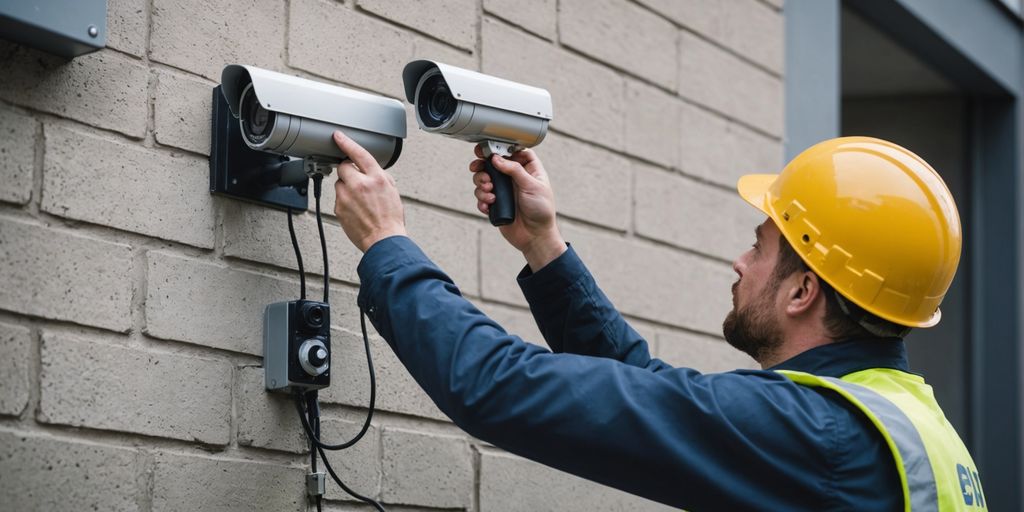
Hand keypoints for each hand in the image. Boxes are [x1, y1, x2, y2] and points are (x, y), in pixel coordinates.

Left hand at [332, 131, 406, 251]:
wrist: (384, 240)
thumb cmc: (391, 218)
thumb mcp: (392, 191)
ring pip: (340, 184)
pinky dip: (345, 202)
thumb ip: (379, 176)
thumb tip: (369, 169)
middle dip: (348, 172)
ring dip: (347, 188)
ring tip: (360, 202)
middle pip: (343, 168)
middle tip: (357, 182)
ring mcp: (347, 197)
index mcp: (377, 178)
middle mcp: (360, 185)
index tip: (338, 136)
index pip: (359, 154)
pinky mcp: (339, 208)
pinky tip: (357, 211)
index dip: (347, 143)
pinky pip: (339, 199)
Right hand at [470, 146, 565, 270]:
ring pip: (484, 180)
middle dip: (483, 166)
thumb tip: (497, 158)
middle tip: (477, 168)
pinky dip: (481, 200)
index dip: (502, 148)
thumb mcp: (532, 186)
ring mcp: (503, 191)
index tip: (490, 149)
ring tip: (489, 192)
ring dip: (481, 184)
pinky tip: (488, 205)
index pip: (514, 152)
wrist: (535, 236)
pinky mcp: (496, 205)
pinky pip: (482, 198)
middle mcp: (514, 179)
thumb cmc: (542, 211)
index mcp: (527, 170)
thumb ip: (514, 170)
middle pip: (493, 164)